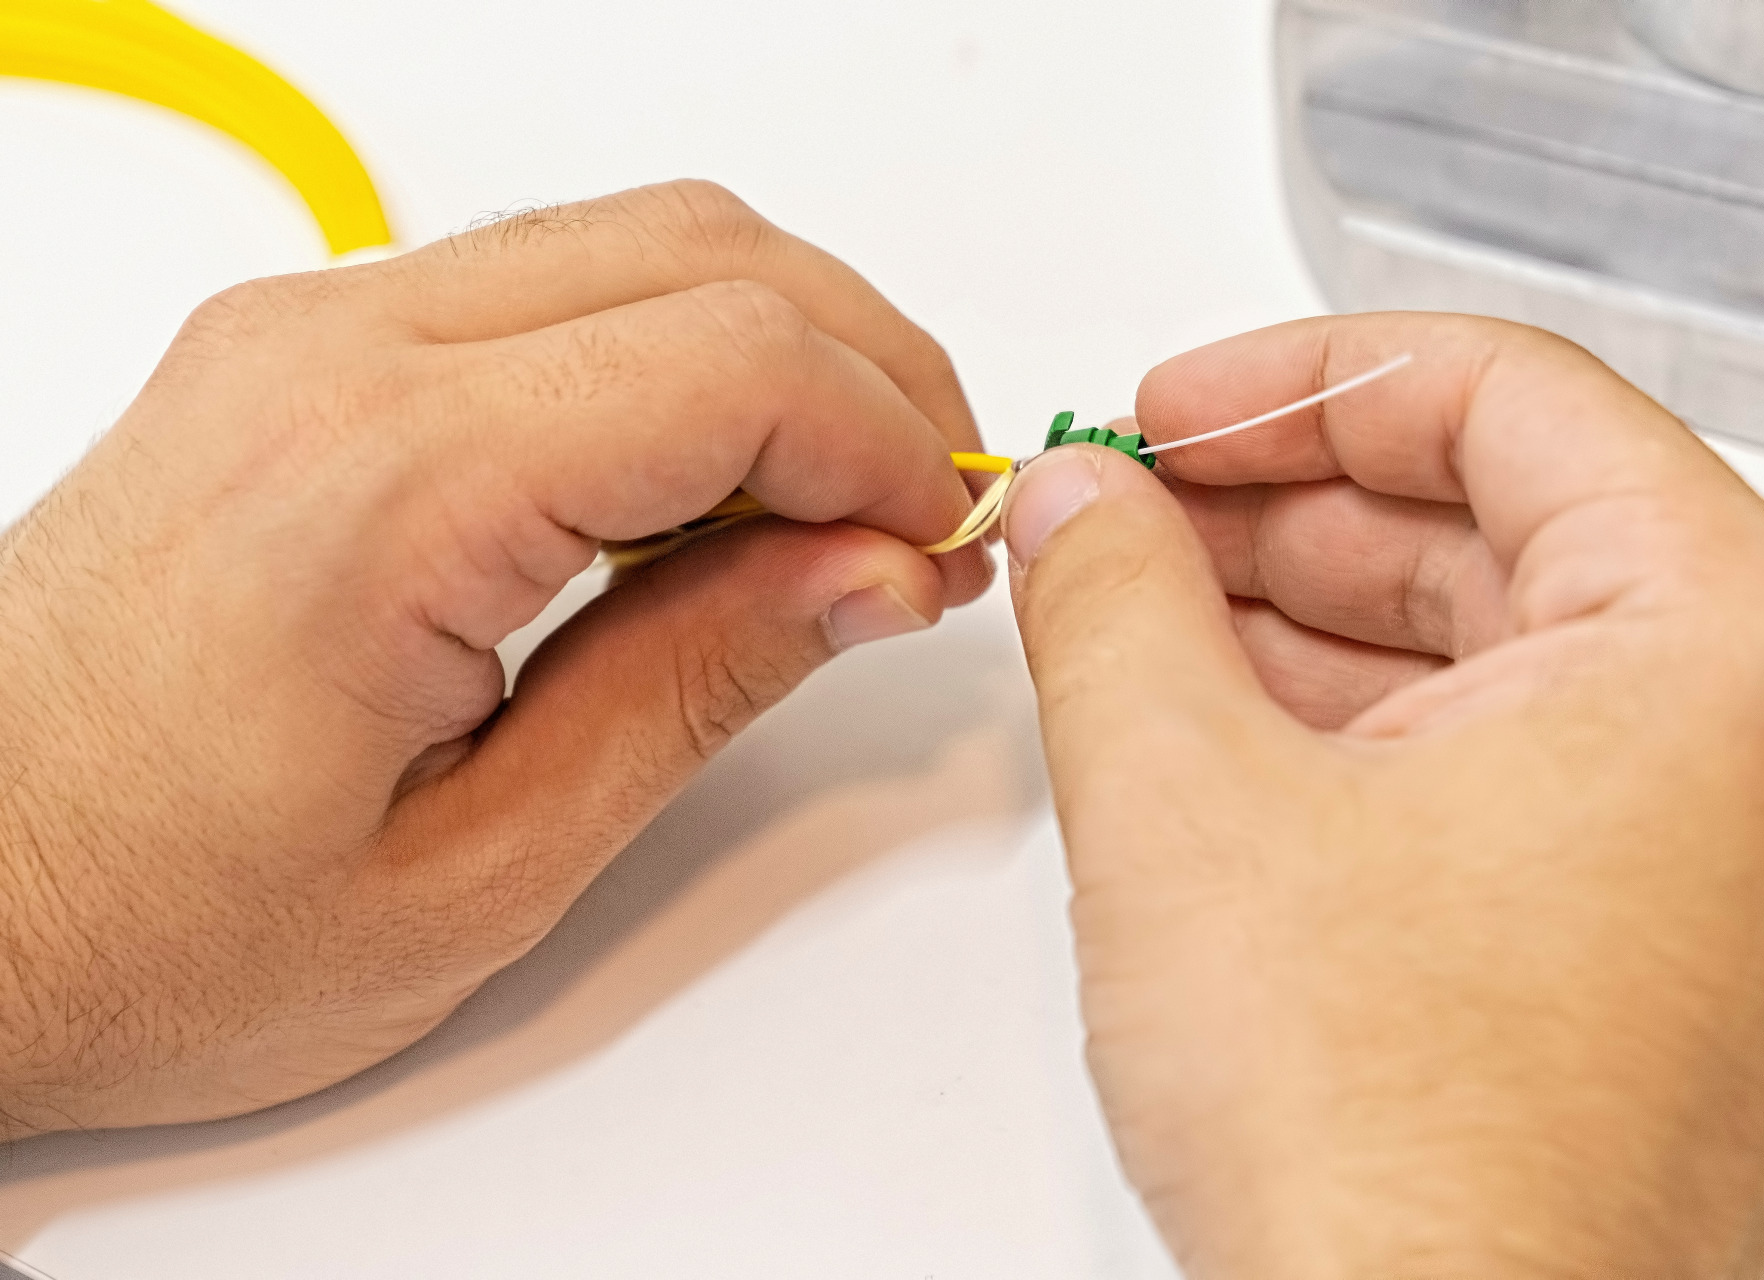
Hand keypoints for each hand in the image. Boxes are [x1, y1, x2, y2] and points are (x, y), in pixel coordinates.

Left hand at [0, 180, 990, 1135]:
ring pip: (633, 239)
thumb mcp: (481, 863)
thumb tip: (867, 570)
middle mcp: (334, 358)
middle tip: (919, 513)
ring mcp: (303, 337)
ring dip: (775, 349)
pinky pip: (542, 286)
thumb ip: (699, 682)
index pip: (738, 359)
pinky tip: (700, 488)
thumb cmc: (145, 919)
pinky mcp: (295, 358)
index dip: (889, 443)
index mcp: (387, 484)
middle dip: (865, 367)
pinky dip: (669, 355)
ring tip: (828, 509)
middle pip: (706, 250)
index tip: (942, 545)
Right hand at [1004, 314, 1763, 1277]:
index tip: (1174, 407)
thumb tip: (1083, 502)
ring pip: (1500, 642)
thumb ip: (1112, 597)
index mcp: (1727, 643)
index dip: (1301, 379)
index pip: (1505, 397)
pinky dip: (1364, 721)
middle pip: (1504, 517)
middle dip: (1286, 502)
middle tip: (1132, 505)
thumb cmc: (1392, 1157)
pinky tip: (1224, 714)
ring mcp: (1735, 849)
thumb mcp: (1184, 803)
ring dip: (1307, 612)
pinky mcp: (1665, 937)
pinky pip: (1512, 758)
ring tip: (1142, 603)